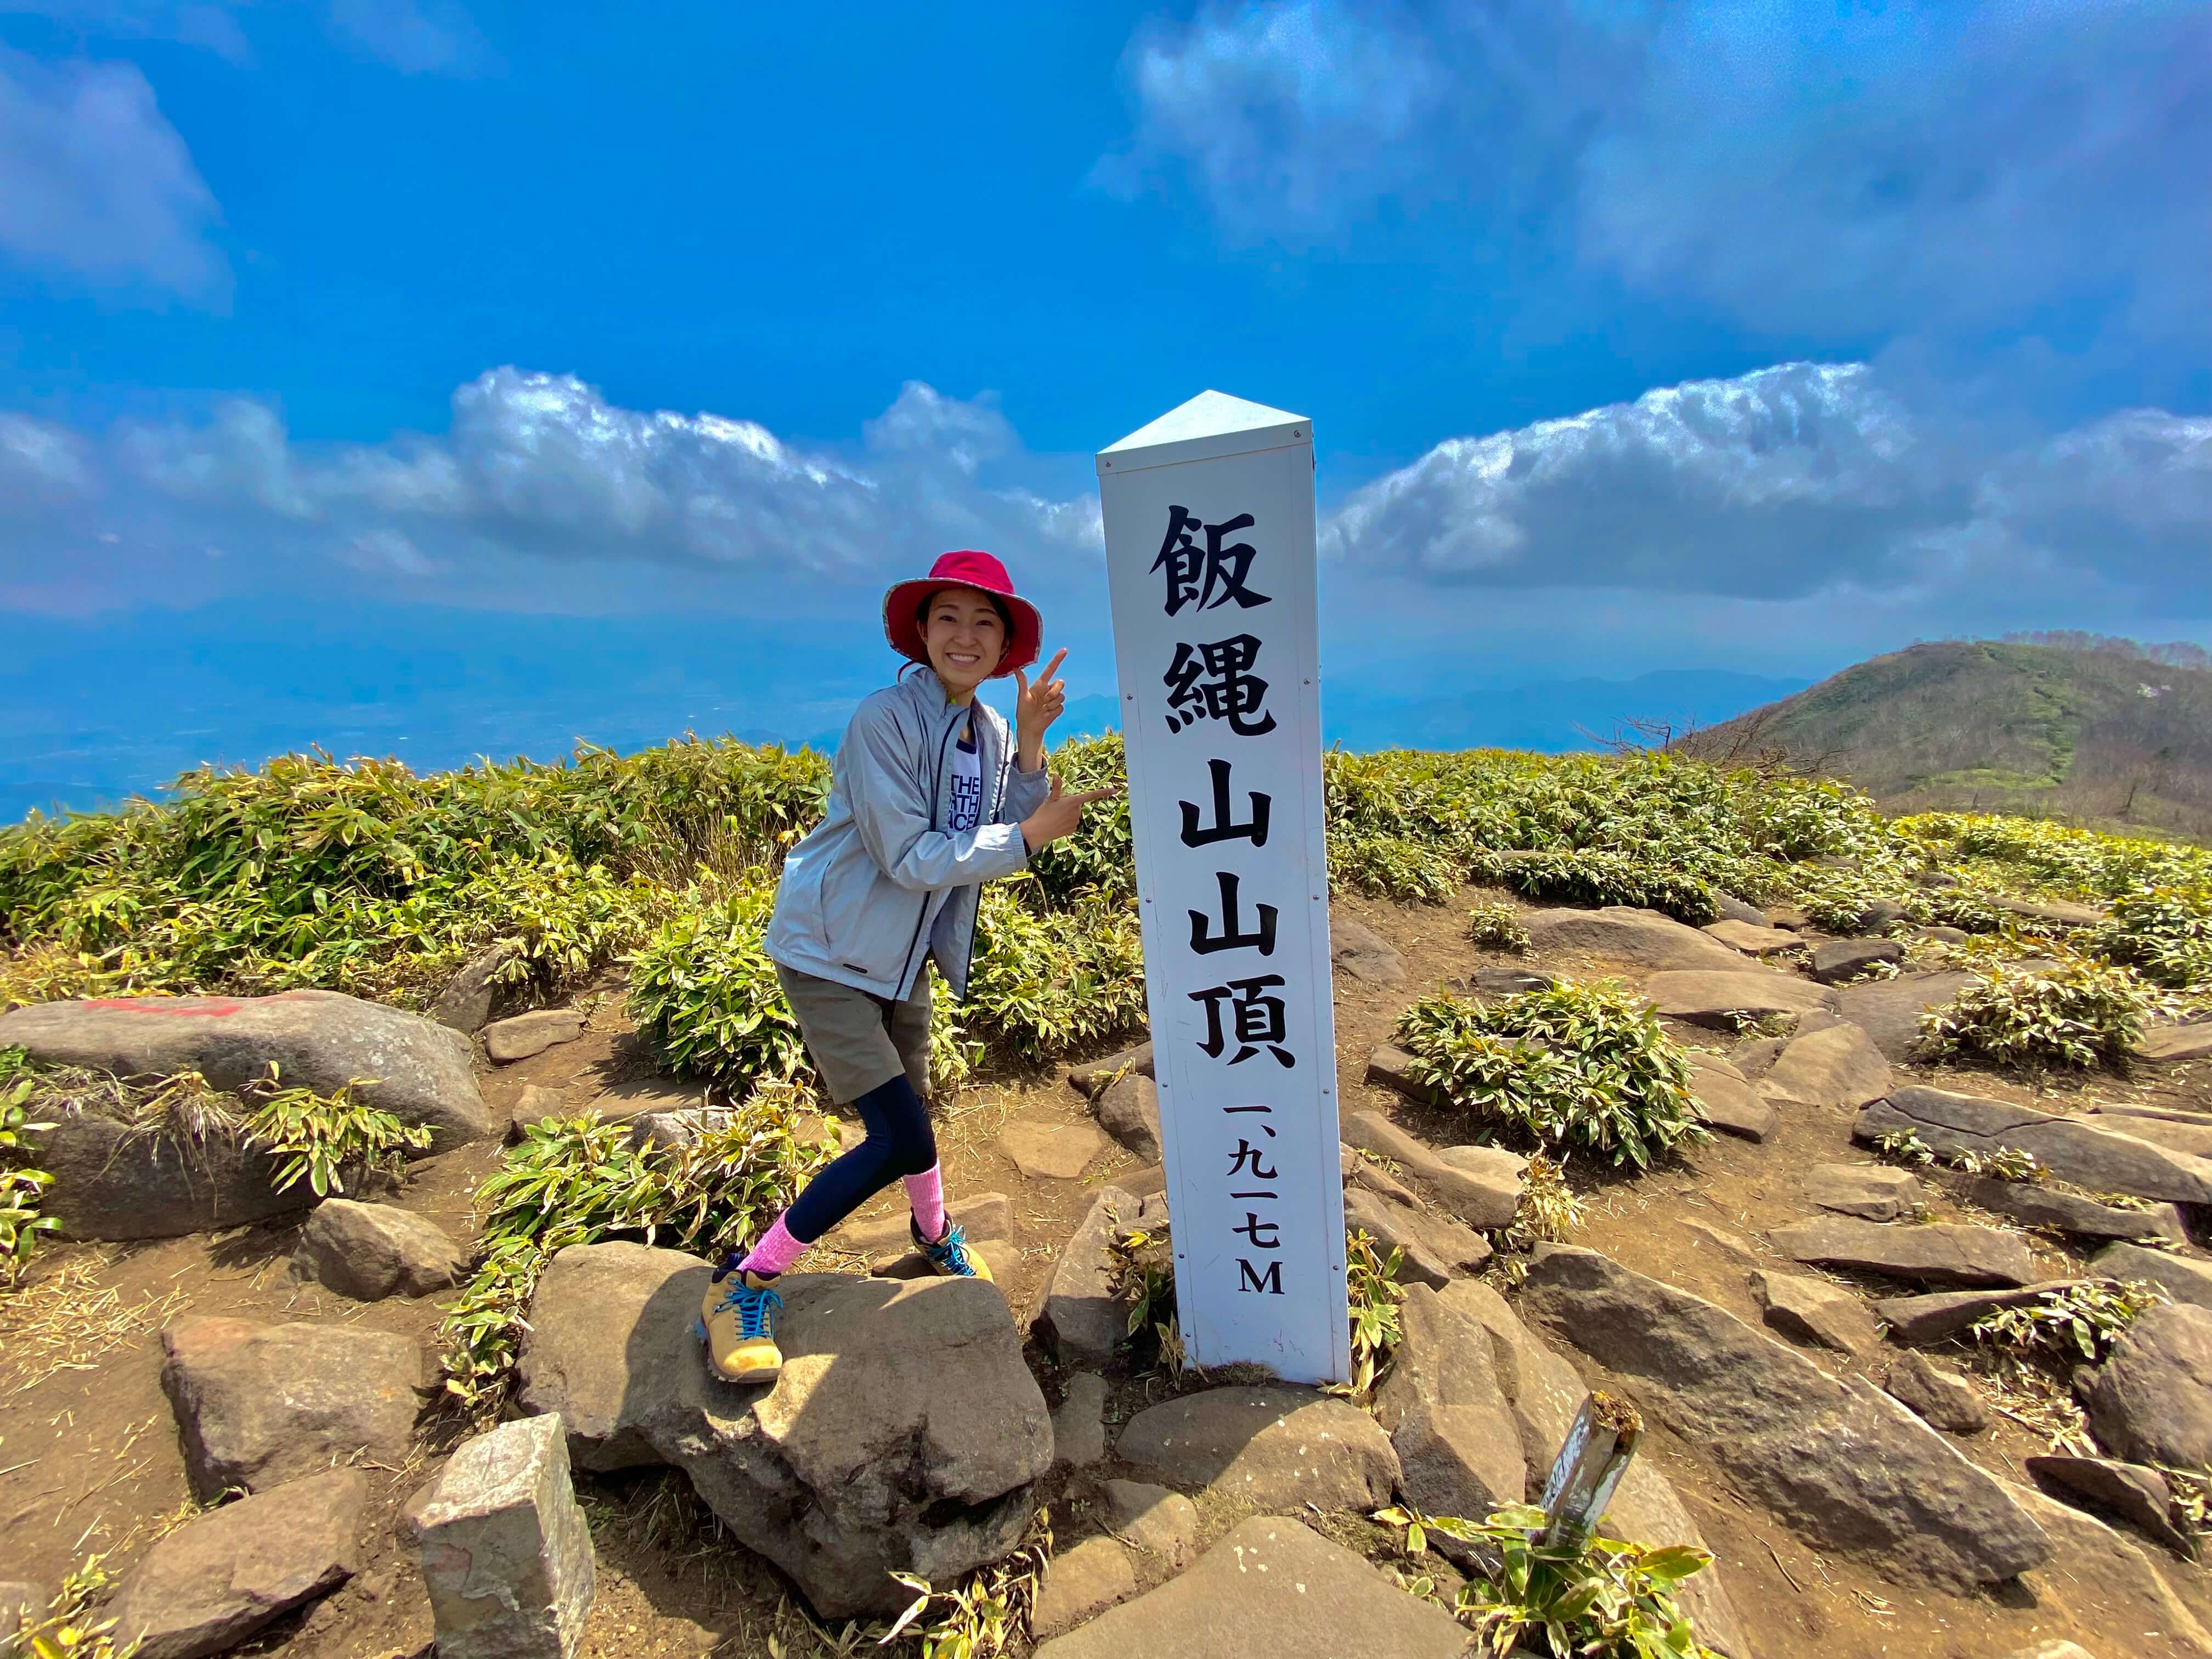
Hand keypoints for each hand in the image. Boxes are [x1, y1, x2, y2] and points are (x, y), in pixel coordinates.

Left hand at [1013, 648, 1068, 770]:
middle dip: (1054, 691)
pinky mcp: (1058, 709)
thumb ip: (1022, 683)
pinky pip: (1061, 706)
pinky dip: (1053, 711)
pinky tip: (1046, 715)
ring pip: (1061, 696)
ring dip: (1052, 704)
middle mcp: (1048, 690)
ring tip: (1043, 709)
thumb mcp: (1022, 697)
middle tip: (1044, 700)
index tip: (1064, 650)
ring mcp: (1054, 700)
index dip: (1057, 660)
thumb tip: (1016, 668)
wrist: (1029, 727)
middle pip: (1060, 683)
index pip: (1050, 669)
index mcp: (1040, 685)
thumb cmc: (1023, 712)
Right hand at [1021, 773, 1120, 852]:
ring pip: (1075, 813)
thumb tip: (1057, 775)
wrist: (1038, 831)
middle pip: (1077, 804)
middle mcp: (1077, 811)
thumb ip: (1057, 787)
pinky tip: (1058, 823)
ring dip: (1068, 813)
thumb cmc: (1043, 813)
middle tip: (1056, 807)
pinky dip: (1066, 822)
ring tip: (1055, 815)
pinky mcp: (1073, 829)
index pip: (1091, 795)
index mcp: (1073, 801)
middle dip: (1069, 803)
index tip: (1115, 790)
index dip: (1103, 792)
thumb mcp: (1050, 798)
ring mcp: (1076, 821)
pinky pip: (1072, 822)